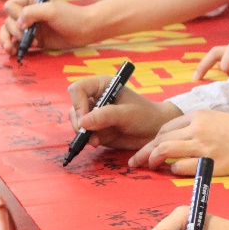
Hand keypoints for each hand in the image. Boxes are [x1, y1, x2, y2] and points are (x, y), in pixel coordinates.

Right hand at [0, 0, 99, 53]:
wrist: (85, 31)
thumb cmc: (71, 17)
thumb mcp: (52, 10)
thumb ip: (32, 12)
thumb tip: (18, 23)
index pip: (10, 6)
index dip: (15, 16)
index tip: (26, 24)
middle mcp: (27, 11)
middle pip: (8, 20)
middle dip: (15, 31)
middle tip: (30, 38)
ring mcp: (29, 25)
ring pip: (8, 31)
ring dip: (7, 40)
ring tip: (12, 50)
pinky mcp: (32, 37)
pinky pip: (16, 42)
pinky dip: (12, 46)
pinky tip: (14, 52)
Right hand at [67, 75, 182, 149]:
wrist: (154, 131)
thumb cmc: (145, 115)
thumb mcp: (127, 113)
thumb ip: (106, 116)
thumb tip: (83, 122)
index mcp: (102, 86)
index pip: (78, 89)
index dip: (78, 103)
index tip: (84, 120)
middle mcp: (95, 99)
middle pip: (74, 108)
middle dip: (78, 122)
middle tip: (88, 134)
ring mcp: (94, 115)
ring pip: (77, 123)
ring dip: (83, 133)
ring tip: (96, 140)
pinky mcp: (95, 129)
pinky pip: (84, 135)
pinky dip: (88, 140)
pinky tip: (97, 143)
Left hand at [129, 110, 228, 174]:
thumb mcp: (216, 118)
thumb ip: (196, 126)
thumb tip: (176, 138)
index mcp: (198, 116)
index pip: (166, 128)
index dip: (153, 140)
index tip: (149, 148)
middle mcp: (197, 128)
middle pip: (161, 139)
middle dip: (145, 151)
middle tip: (136, 161)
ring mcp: (202, 146)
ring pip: (165, 151)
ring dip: (153, 160)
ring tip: (149, 167)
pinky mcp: (209, 162)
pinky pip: (181, 167)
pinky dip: (173, 170)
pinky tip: (173, 172)